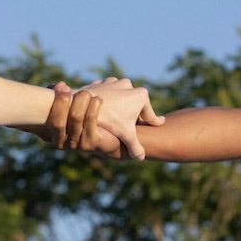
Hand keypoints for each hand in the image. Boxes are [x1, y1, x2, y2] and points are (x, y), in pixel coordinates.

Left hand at [43, 77, 162, 158]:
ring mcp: (114, 82)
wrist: (81, 105)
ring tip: (116, 120)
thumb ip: (135, 147)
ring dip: (120, 107)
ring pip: (121, 99)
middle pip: (135, 105)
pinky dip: (107, 102)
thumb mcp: (125, 135)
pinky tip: (105, 112)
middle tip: (132, 127)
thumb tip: (141, 157)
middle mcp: (129, 85)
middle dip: (134, 115)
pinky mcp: (101, 82)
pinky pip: (107, 95)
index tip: (159, 124)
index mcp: (141, 96)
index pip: (149, 114)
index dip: (154, 122)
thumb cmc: (108, 120)